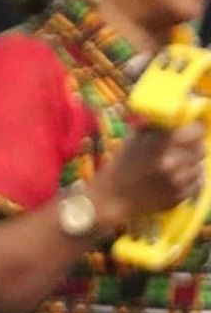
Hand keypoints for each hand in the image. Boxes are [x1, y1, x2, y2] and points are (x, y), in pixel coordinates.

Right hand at [91, 122, 205, 230]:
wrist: (112, 197)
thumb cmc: (121, 165)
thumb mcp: (133, 138)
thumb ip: (156, 125)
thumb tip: (177, 115)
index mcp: (160, 143)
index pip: (196, 131)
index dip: (192, 132)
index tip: (186, 135)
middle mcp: (172, 160)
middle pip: (200, 150)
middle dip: (190, 150)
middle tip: (178, 154)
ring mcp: (178, 180)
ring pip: (199, 167)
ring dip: (190, 166)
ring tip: (174, 169)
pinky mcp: (180, 196)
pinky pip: (197, 184)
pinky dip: (190, 181)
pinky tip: (175, 180)